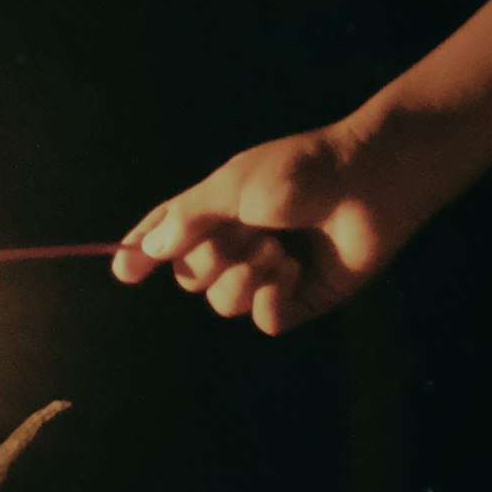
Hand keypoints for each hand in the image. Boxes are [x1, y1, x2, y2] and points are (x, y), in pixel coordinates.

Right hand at [109, 118, 424, 334]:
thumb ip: (189, 218)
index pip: (169, 234)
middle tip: (246, 234)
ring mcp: (269, 273)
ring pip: (225, 303)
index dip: (143, 252)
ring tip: (276, 250)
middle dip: (210, 261)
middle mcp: (239, 243)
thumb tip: (150, 248)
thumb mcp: (233, 185)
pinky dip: (272, 299)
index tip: (123, 271)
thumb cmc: (300, 170)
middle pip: (192, 276)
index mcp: (218, 209)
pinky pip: (265, 321)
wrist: (368, 184)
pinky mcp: (300, 299)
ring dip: (244, 279)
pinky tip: (292, 272)